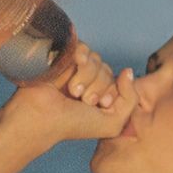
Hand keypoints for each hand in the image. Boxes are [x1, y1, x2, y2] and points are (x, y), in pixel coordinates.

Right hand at [1, 38, 136, 146]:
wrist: (42, 118)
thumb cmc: (74, 125)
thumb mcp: (113, 123)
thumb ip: (131, 99)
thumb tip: (128, 71)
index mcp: (101, 95)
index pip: (120, 81)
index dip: (113, 92)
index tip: (99, 105)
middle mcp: (90, 80)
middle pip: (108, 70)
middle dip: (99, 86)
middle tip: (82, 100)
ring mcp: (75, 68)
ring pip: (97, 59)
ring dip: (87, 76)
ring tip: (73, 91)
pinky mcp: (63, 56)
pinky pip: (84, 48)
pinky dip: (81, 58)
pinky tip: (72, 70)